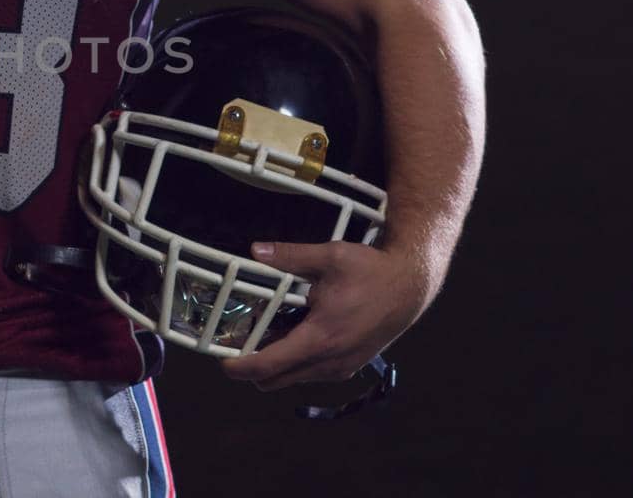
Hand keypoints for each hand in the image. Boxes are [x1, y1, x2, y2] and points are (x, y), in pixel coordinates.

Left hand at [219, 240, 431, 390]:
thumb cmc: (371, 271)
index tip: (222, 361)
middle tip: (238, 343)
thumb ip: (291, 256)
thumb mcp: (330, 257)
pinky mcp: (347, 367)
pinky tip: (292, 335)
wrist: (410, 287)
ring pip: (292, 379)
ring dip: (274, 366)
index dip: (240, 368)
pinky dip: (294, 363)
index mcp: (320, 338)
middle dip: (251, 368)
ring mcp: (340, 368)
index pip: (269, 366)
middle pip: (274, 381)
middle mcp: (329, 361)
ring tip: (265, 334)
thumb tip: (256, 250)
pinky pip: (310, 374)